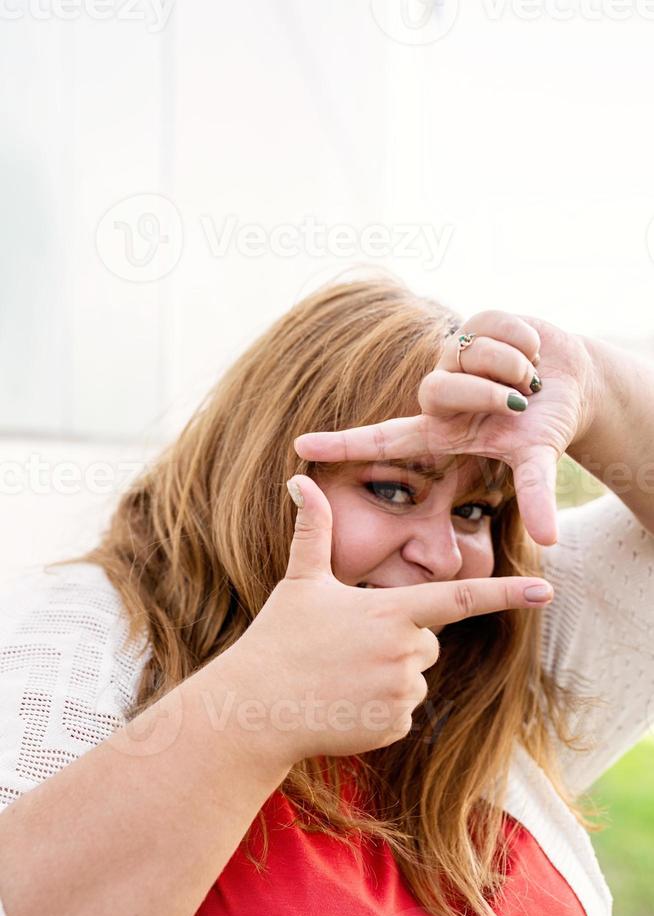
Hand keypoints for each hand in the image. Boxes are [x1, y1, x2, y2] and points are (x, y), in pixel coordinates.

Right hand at [226, 475, 554, 766]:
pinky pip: (401, 712)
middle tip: (347, 646)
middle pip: (427, 640)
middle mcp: (405, 652)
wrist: (256, 708)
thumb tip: (298, 479)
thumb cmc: (279, 638)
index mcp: (391, 611)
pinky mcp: (394, 727)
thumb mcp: (301, 580)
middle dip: (399, 640)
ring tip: (340, 676)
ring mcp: (401, 693)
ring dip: (387, 675)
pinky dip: (378, 708)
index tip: (545, 592)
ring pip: (414, 677)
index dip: (506, 594)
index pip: (460, 597)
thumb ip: (314, 529)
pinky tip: (342, 703)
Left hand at [293, 310, 598, 545]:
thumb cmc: (544, 427)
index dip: (343, 443)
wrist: (575, 384)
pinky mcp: (475, 323)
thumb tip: (549, 541)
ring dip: (515, 366)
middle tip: (520, 399)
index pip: (384, 438)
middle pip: (438, 389)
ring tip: (530, 379)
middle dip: (487, 393)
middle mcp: (439, 393)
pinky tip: (533, 353)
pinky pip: (497, 325)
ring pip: (473, 353)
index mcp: (442, 430)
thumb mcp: (537, 460)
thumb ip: (536, 496)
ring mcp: (454, 356)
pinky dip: (526, 341)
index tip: (300, 447)